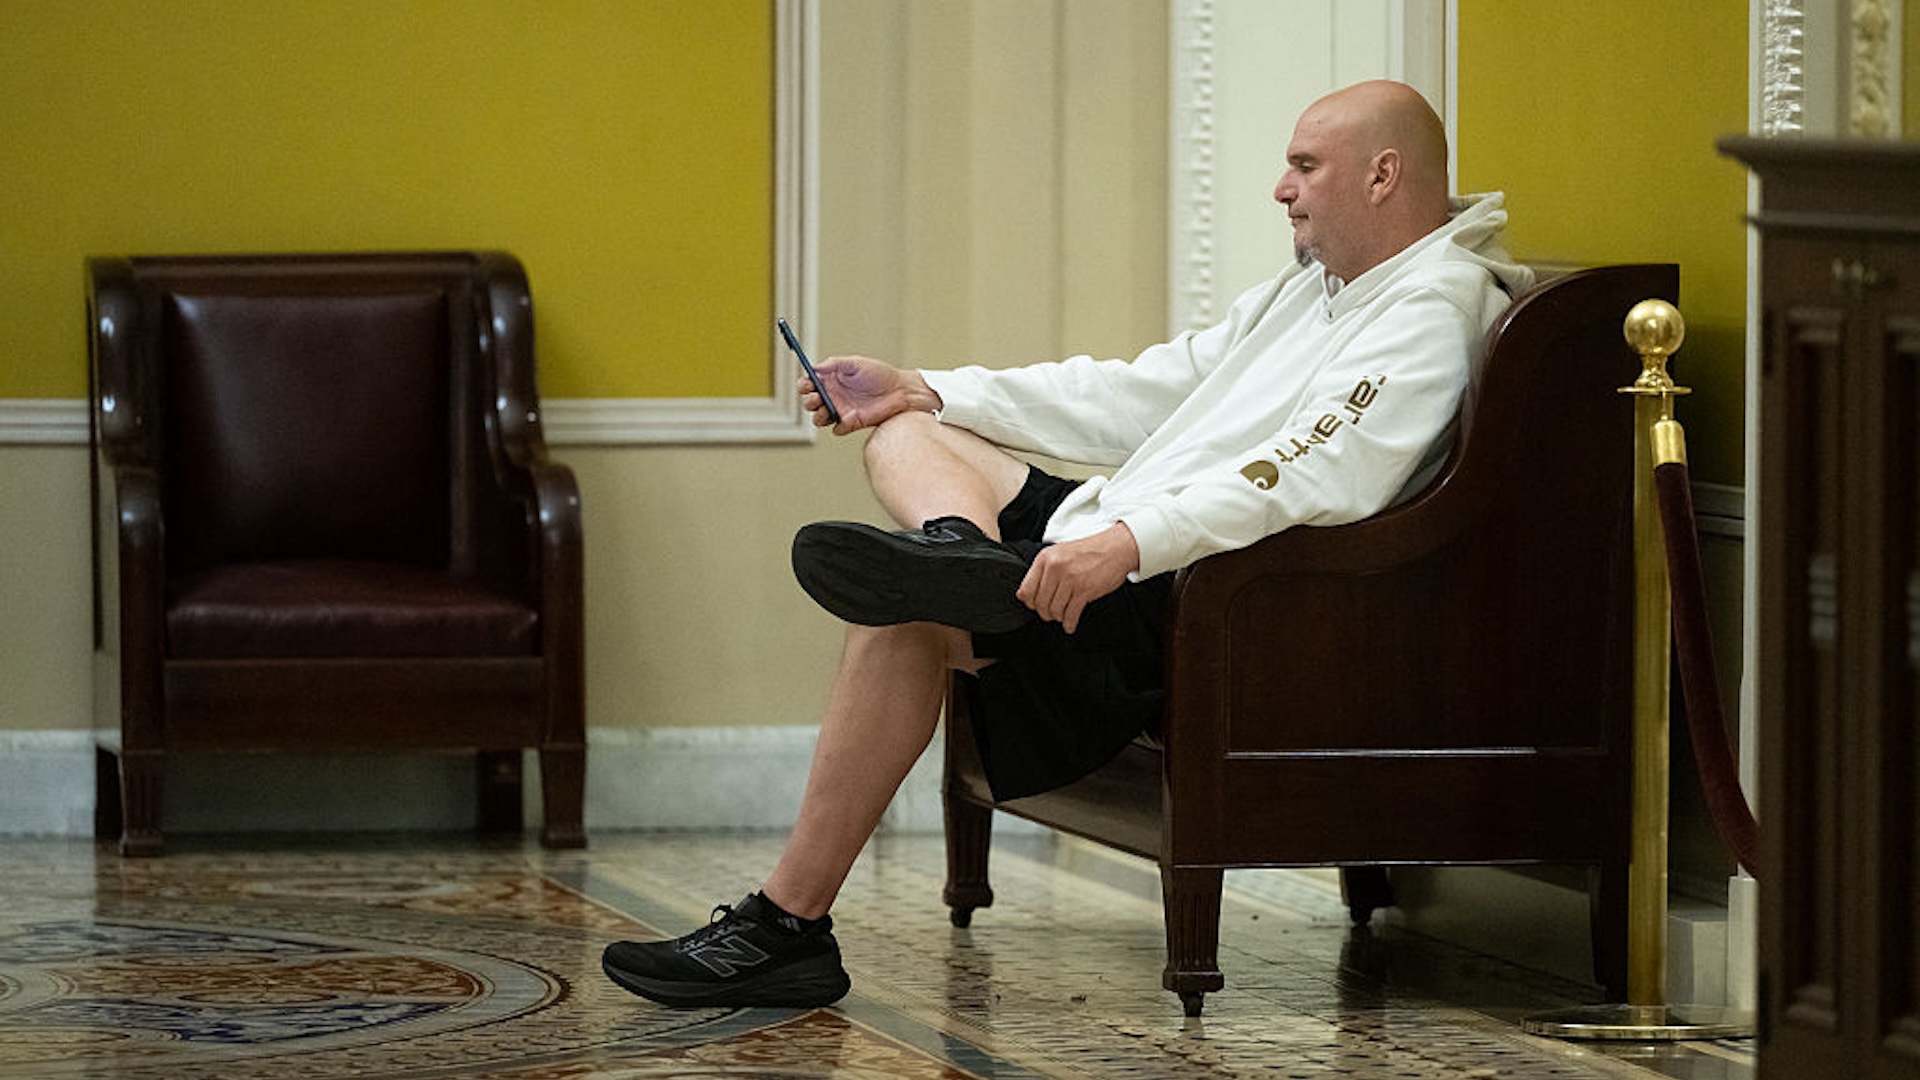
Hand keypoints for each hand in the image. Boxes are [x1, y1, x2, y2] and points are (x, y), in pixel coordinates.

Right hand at [797, 356, 941, 434]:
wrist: (901, 391)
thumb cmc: (880, 374)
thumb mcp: (856, 363)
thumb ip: (835, 363)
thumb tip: (815, 368)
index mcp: (831, 380)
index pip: (808, 384)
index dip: (803, 385)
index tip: (806, 385)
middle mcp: (833, 396)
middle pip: (810, 402)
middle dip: (808, 401)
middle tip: (816, 397)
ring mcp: (841, 411)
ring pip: (818, 418)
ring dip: (817, 415)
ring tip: (826, 409)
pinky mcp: (851, 423)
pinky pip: (837, 429)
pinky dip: (837, 426)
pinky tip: (845, 419)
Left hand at [1016, 523, 1140, 632]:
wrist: (1116, 548)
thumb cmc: (1090, 550)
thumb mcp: (1060, 552)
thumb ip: (1046, 569)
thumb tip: (1032, 592)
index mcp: (1045, 558)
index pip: (1025, 590)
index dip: (1030, 602)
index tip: (1035, 606)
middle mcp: (1055, 568)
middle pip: (1039, 603)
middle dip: (1045, 613)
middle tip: (1051, 614)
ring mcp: (1069, 580)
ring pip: (1054, 610)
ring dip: (1058, 617)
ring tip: (1063, 616)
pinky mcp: (1084, 590)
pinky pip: (1070, 614)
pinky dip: (1069, 623)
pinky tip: (1070, 624)